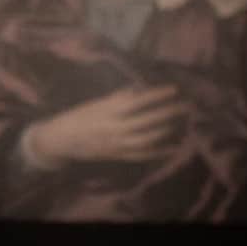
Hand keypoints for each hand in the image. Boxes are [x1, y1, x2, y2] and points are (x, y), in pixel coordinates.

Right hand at [25, 85, 186, 166]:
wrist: (62, 141)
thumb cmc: (78, 117)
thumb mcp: (96, 103)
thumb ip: (118, 98)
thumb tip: (138, 90)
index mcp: (108, 111)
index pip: (138, 101)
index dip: (157, 95)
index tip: (174, 89)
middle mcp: (115, 128)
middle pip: (147, 121)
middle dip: (167, 113)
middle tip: (185, 106)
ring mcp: (117, 144)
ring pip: (146, 139)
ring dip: (164, 131)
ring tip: (178, 123)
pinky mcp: (117, 156)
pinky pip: (141, 155)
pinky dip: (157, 152)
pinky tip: (171, 147)